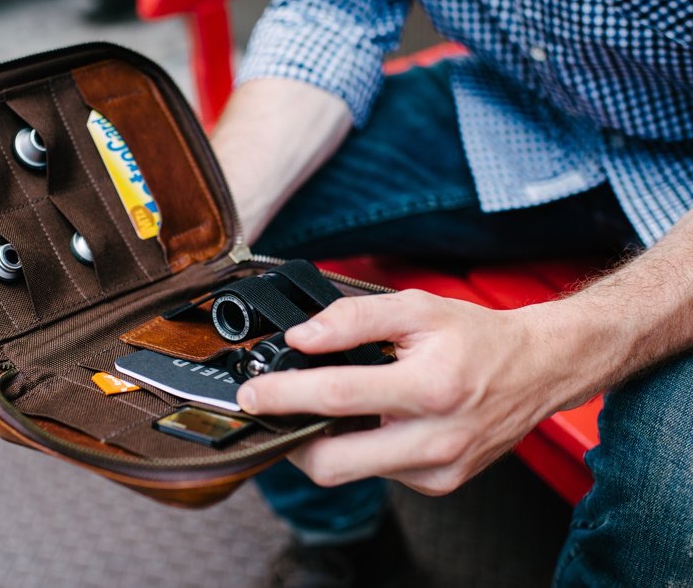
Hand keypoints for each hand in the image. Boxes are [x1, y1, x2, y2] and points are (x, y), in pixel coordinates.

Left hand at [236, 290, 586, 494]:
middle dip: (289, 439)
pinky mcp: (438, 483)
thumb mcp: (417, 308)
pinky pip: (377, 473)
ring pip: (351, 472)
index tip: (252, 394)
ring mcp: (437, 469)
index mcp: (430, 387)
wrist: (538, 370)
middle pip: (332, 463)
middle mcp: (434, 438)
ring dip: (324, 442)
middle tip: (273, 410)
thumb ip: (354, 317)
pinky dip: (359, 448)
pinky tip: (370, 420)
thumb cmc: (478, 338)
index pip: (337, 396)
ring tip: (326, 406)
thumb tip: (303, 336)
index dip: (284, 395)